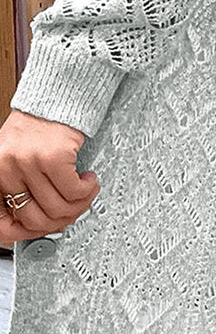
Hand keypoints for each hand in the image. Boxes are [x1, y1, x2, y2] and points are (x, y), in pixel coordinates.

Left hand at [0, 110, 99, 249]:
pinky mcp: (54, 157)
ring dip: (79, 205)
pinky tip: (88, 181)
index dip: (24, 235)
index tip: (41, 231)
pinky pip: (74, 191)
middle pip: (37, 220)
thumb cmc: (38, 128)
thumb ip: (22, 189)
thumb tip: (36, 223)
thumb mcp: (17, 160)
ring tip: (84, 192)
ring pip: (59, 208)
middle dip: (61, 220)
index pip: (4, 222)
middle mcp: (9, 168)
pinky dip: (87, 191)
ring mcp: (30, 163)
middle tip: (72, 210)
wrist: (56, 98)